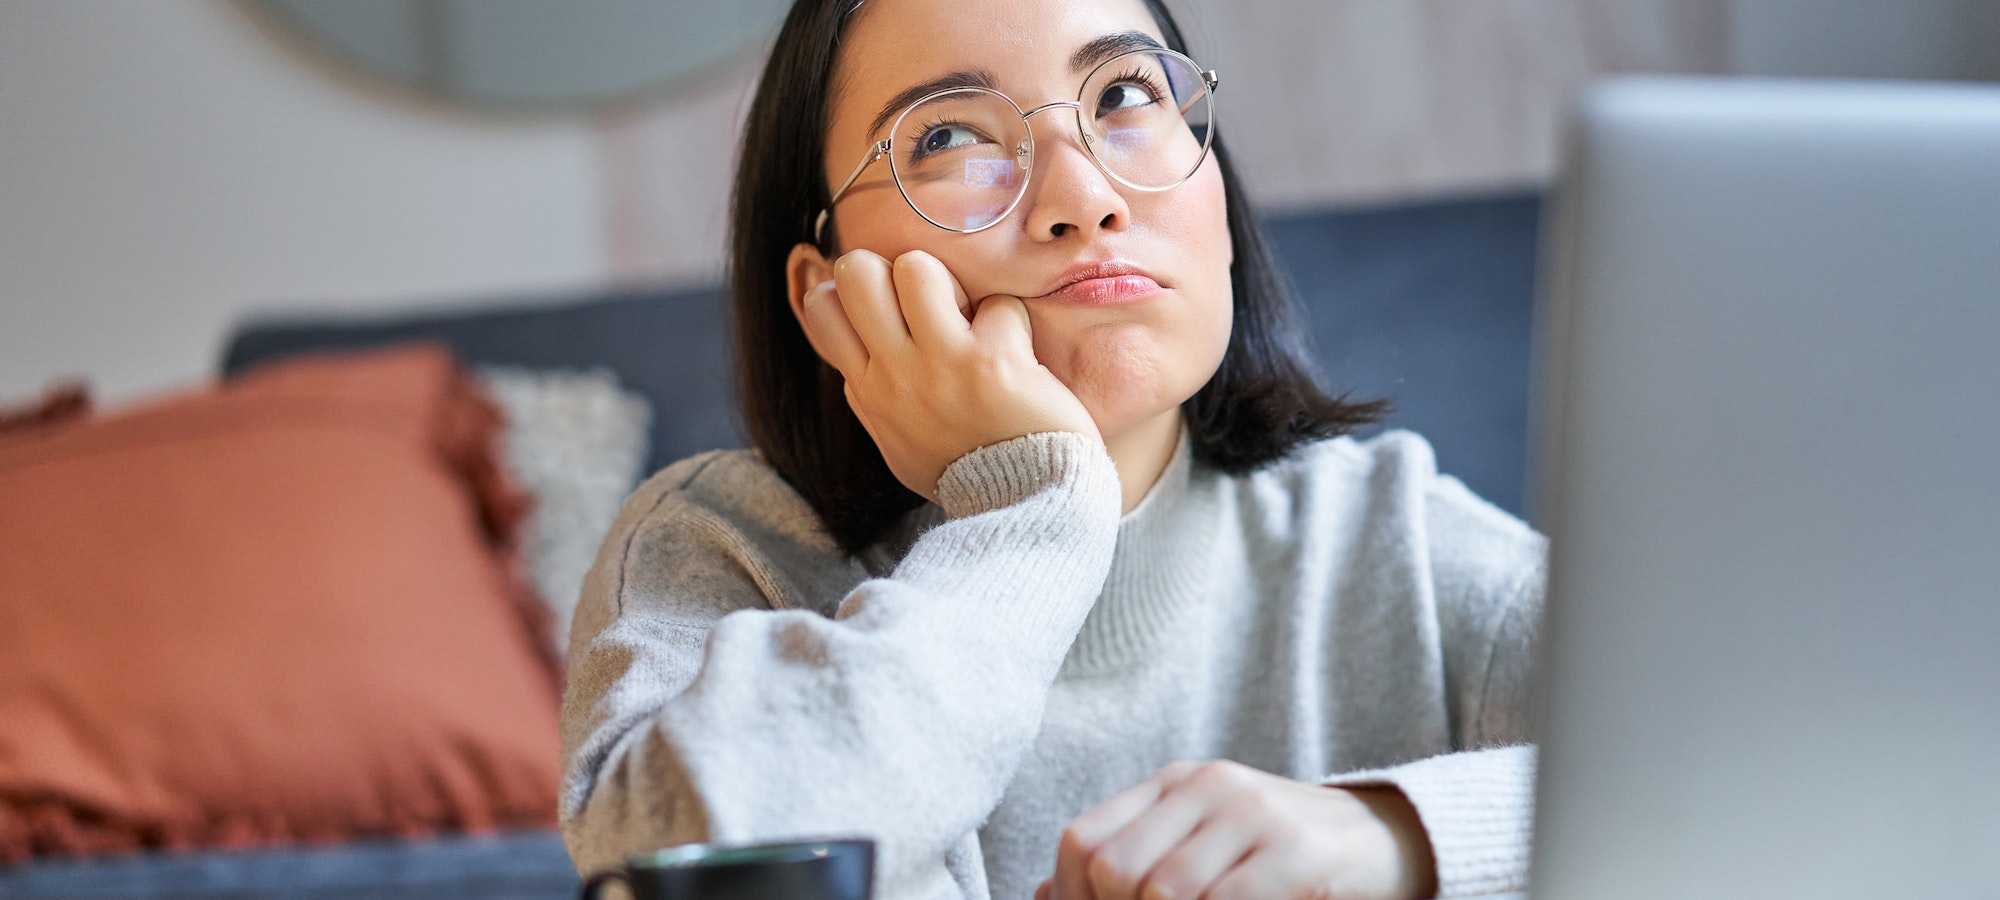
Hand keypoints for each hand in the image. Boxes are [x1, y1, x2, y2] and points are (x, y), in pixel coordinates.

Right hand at [796, 249, 1100, 503]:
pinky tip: (1018, 354)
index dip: (848, 289)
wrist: (1020, 507)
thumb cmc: (963, 474)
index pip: (822, 308)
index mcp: (868, 390)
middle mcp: (895, 373)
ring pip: (917, 268)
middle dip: (891, 268)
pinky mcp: (992, 361)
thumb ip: (875, 402)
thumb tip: (857, 370)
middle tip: (925, 302)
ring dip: (950, 283)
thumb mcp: (897, 444)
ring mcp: (941, 365)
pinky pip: (999, 304)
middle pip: (858, 271)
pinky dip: (1012, 323)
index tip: (883, 307)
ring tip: (968, 318)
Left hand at [1036, 760, 1437, 899]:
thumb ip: (1133, 859)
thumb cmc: (1274, 853)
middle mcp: (1207, 787)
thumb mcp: (1201, 842)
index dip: (1070, 896)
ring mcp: (1253, 816)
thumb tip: (1045, 896)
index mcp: (1173, 783)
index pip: (1083, 840)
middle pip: (1117, 870)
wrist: (1379, 840)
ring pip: (1165, 891)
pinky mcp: (1295, 856)